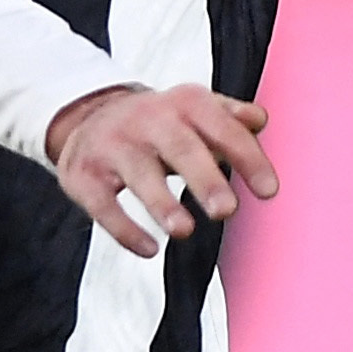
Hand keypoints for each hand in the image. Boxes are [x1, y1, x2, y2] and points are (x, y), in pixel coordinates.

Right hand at [46, 83, 278, 257]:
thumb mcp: (194, 111)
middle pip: (179, 147)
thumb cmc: (159, 123)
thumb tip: (260, 121)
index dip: (246, 157)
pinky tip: (149, 249)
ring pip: (138, 173)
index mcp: (184, 103)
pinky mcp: (84, 173)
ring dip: (161, 202)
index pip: (221, 127)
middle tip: (226, 211)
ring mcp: (113, 144)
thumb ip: (230, 119)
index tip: (268, 191)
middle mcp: (148, 118)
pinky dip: (124, 228)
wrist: (89, 116)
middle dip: (204, 178)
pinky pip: (102, 203)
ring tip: (184, 231)